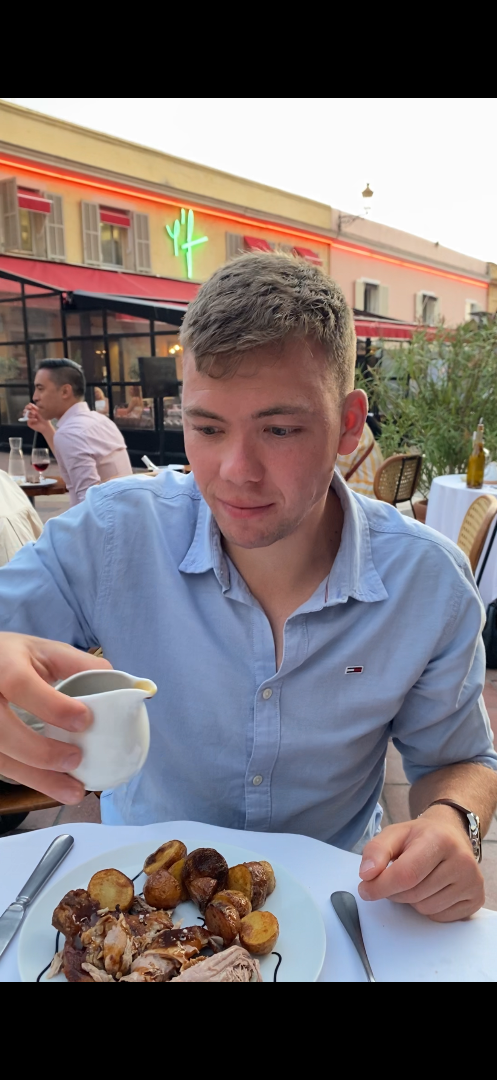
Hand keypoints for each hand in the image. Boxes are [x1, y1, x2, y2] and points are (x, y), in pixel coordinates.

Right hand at [0, 633, 111, 803]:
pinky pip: (3, 766)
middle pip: (2, 732)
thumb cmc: (15, 659)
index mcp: (3, 664)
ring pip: (1, 757)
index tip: (84, 720)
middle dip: (40, 752)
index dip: (51, 705)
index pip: (19, 684)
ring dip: (37, 778)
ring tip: (73, 791)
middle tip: (76, 760)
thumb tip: (121, 686)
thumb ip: (78, 664)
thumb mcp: (44, 651)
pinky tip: (55, 787)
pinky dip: (31, 780)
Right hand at [25, 404, 51, 435]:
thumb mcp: (40, 412)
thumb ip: (35, 407)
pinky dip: (32, 419)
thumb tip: (30, 403)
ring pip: (25, 415)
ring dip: (30, 415)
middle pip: (25, 410)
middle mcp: (30, 414)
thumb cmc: (44, 418)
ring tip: (35, 416)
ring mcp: (29, 419)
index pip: (27, 407)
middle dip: (29, 410)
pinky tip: (36, 420)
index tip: (30, 407)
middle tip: (34, 413)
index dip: (28, 406)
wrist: (46, 426)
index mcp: (32, 411)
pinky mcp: (29, 423)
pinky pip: (28, 420)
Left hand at [358, 809, 484, 921]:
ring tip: (417, 880)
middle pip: (413, 894)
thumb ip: (376, 851)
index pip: (406, 874)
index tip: (365, 889)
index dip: (381, 886)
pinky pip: (439, 917)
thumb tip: (367, 875)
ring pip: (426, 909)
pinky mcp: (476, 899)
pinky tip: (432, 889)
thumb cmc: (420, 837)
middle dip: (395, 892)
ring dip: (412, 900)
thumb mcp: (394, 834)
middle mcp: (461, 860)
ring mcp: (472, 881)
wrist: (451, 835)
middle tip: (394, 878)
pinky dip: (428, 908)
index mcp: (439, 839)